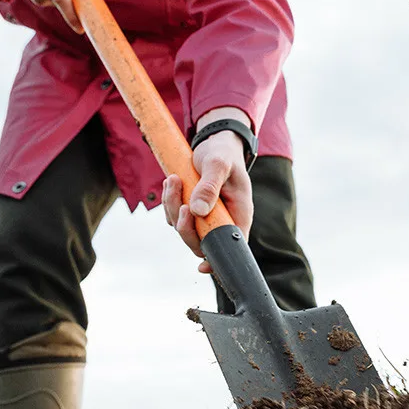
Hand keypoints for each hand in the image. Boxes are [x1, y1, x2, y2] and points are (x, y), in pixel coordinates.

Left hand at [162, 132, 252, 273]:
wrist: (215, 143)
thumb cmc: (223, 154)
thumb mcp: (219, 164)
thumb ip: (210, 186)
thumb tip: (197, 211)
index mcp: (238, 214)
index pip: (232, 246)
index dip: (218, 260)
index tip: (203, 266)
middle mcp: (223, 220)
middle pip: (201, 242)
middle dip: (185, 226)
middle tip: (181, 202)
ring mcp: (206, 217)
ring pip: (184, 228)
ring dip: (173, 206)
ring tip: (174, 180)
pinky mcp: (192, 211)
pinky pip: (175, 216)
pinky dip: (169, 202)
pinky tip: (173, 182)